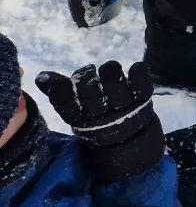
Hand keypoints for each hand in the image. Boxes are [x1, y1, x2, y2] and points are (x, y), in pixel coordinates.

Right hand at [36, 61, 164, 183]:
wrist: (129, 138)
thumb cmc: (97, 117)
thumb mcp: (76, 110)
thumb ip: (60, 92)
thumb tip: (41, 76)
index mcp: (81, 120)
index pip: (66, 105)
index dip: (62, 90)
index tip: (64, 80)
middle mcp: (101, 117)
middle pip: (90, 94)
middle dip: (87, 78)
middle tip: (89, 72)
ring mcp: (124, 109)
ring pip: (115, 86)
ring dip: (110, 73)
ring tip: (109, 69)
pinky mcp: (144, 101)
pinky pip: (143, 85)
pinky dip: (138, 74)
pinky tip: (135, 68)